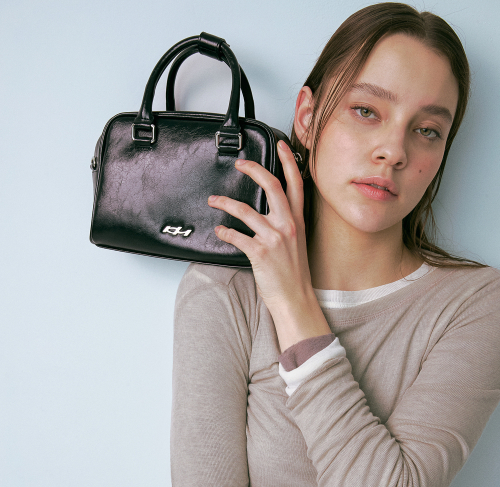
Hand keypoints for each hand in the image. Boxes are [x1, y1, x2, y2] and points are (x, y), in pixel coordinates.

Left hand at [207, 141, 311, 311]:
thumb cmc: (293, 272)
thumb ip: (286, 223)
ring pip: (245, 210)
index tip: (281, 145)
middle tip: (239, 164)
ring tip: (213, 200)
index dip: (289, 162)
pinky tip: (219, 231)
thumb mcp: (296, 242)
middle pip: (271, 186)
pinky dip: (224, 232)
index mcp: (297, 220)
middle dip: (254, 169)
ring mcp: (274, 238)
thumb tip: (270, 211)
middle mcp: (288, 225)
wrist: (295, 298)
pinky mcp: (260, 252)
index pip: (296, 184)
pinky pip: (236, 236)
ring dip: (225, 202)